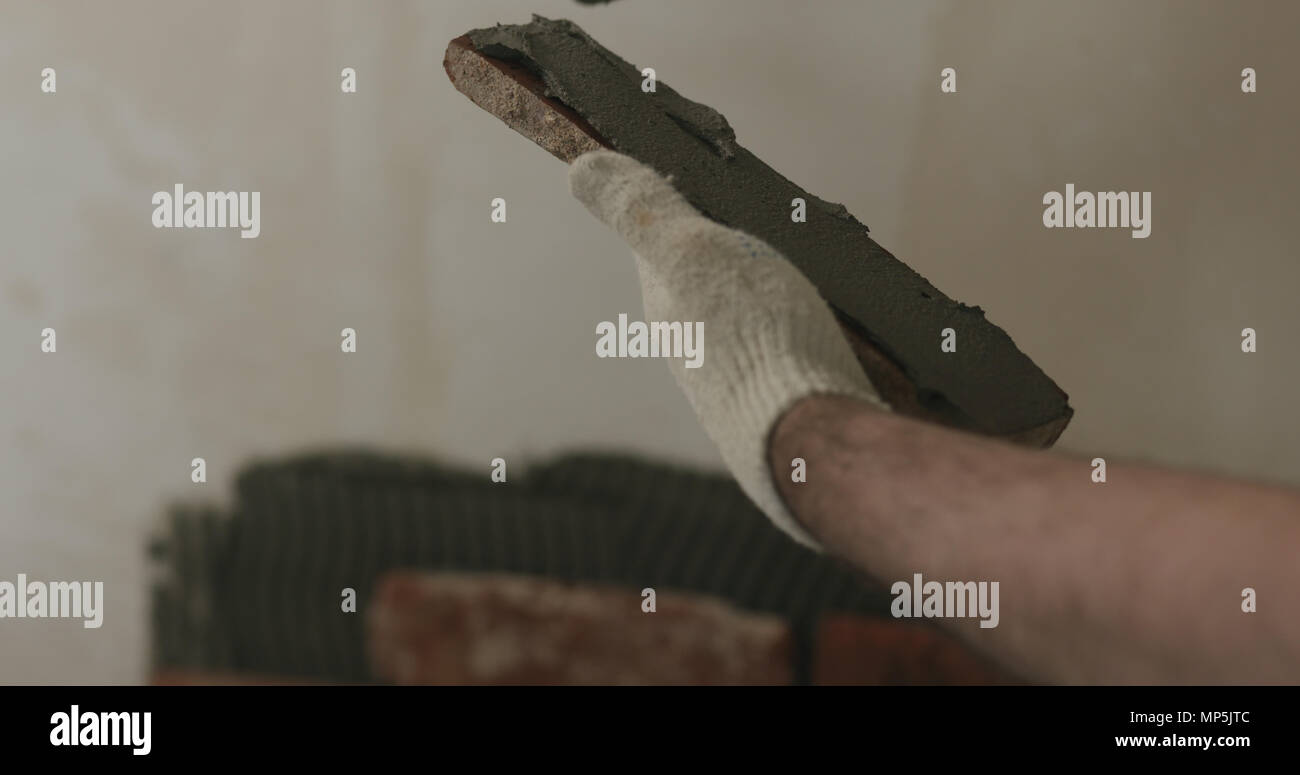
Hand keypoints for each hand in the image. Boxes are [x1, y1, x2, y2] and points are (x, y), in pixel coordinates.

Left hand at [569, 150, 888, 549]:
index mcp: (667, 305)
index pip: (662, 244)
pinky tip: (832, 329)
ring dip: (771, 294)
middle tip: (775, 220)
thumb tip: (581, 168)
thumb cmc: (754, 338)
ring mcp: (738, 380)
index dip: (683, 204)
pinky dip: (803, 331)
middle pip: (707, 283)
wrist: (811, 437)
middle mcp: (693, 347)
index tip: (711, 176)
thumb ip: (644, 211)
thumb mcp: (693, 253)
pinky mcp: (784, 402)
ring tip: (811, 270)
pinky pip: (790, 352)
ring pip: (749, 321)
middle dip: (732, 252)